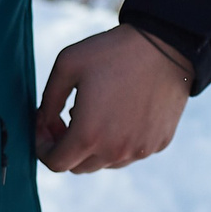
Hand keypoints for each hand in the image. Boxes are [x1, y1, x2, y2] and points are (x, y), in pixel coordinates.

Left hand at [35, 25, 190, 173]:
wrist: (167, 45)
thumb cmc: (112, 52)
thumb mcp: (67, 65)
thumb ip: (48, 101)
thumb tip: (44, 124)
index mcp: (88, 136)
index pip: (56, 163)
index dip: (43, 147)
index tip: (44, 127)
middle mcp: (115, 151)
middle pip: (79, 166)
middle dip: (66, 147)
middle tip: (65, 119)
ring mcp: (139, 151)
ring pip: (105, 162)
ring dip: (93, 145)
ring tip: (96, 112)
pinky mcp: (158, 144)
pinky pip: (130, 152)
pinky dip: (119, 140)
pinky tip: (121, 111)